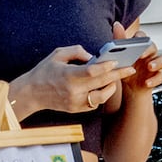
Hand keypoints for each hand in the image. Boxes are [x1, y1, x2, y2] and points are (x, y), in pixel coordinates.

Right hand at [14, 43, 138, 117]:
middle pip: (101, 83)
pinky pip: (95, 102)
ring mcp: (75, 102)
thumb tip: (93, 56)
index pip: (92, 72)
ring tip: (116, 78)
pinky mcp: (77, 109)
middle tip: (130, 69)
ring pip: (101, 96)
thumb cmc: (44, 71)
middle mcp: (73, 91)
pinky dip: (101, 94)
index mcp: (68, 76)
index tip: (116, 61)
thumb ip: (76, 51)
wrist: (31, 94)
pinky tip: (104, 86)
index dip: (106, 66)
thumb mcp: (57, 54)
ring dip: (111, 87)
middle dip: (118, 75)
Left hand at [113, 20, 161, 95]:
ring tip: (150, 67)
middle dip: (148, 49)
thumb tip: (117, 25)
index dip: (141, 37)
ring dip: (157, 62)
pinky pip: (160, 76)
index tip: (136, 37)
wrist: (130, 87)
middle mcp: (150, 54)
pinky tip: (147, 82)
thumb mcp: (121, 57)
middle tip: (142, 54)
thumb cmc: (127, 69)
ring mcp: (155, 65)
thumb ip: (120, 41)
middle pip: (153, 47)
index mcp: (140, 47)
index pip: (143, 37)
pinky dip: (155, 79)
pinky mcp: (157, 76)